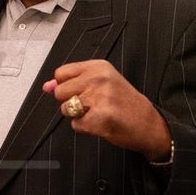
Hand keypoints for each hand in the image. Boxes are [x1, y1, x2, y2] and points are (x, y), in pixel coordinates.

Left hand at [43, 59, 171, 161]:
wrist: (149, 124)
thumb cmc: (123, 103)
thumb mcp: (100, 84)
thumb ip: (71, 82)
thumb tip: (46, 86)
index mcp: (98, 66)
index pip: (60, 73)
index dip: (66, 86)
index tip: (82, 91)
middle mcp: (99, 78)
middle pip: (59, 92)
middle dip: (70, 102)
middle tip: (92, 105)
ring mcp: (100, 97)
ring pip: (65, 109)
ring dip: (77, 115)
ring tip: (97, 113)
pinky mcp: (100, 117)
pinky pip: (75, 125)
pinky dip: (85, 128)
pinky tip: (100, 123)